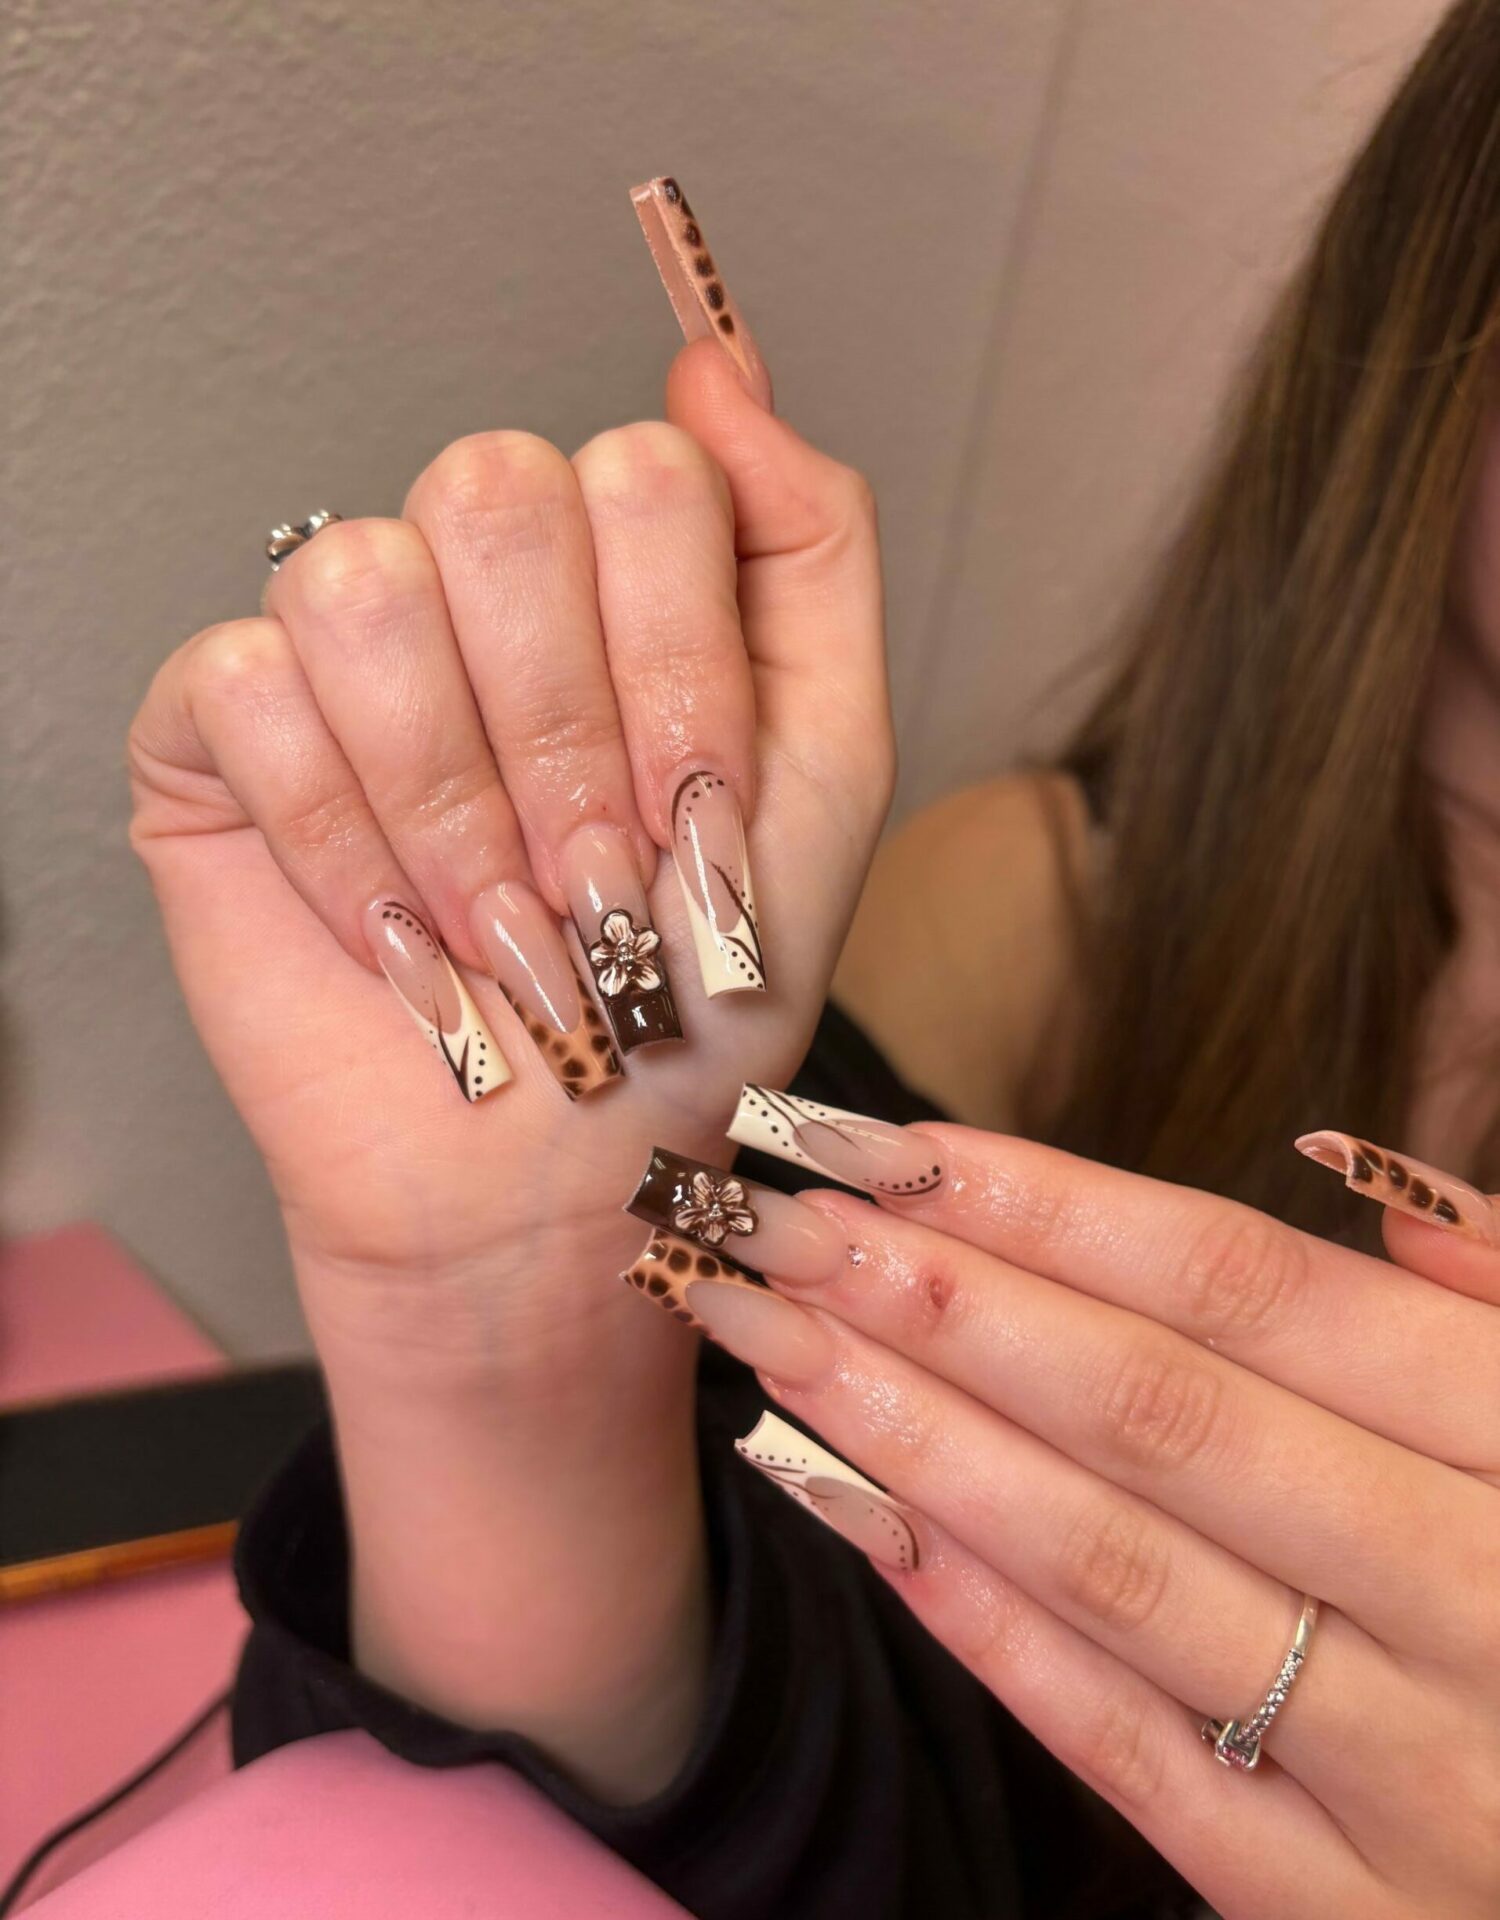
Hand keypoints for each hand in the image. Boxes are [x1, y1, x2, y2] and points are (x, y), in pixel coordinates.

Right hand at [126, 325, 889, 1796]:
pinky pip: (245, 689)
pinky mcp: (219, 733)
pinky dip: (344, 845)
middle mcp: (479, 585)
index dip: (676, 666)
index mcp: (622, 574)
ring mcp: (344, 650)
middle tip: (596, 884)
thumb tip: (718, 362)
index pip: (644, 475)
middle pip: (493, 496)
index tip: (694, 812)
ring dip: (457, 807)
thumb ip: (808, 549)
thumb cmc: (693, 997)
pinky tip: (398, 937)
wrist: (560, 1178)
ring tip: (504, 930)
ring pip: (361, 586)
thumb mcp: (827, 773)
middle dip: (567, 740)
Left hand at [684, 1111, 1499, 1919]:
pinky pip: (1122, 1751)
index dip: (1060, 1208)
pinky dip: (976, 1619)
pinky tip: (856, 1510)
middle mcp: (1481, 1610)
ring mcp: (1413, 1785)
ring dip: (921, 1440)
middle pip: (1159, 1417)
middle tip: (789, 1221)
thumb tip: (1339, 1167)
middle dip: (949, 1304)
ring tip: (782, 1338)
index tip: (902, 1147)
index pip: (1259, 1296)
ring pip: (1114, 1572)